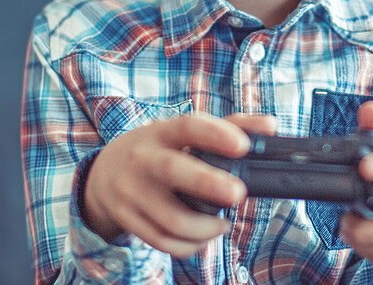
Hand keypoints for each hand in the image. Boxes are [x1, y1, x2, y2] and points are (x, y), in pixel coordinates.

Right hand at [84, 112, 275, 256]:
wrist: (102, 174)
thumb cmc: (156, 149)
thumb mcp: (182, 133)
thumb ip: (229, 126)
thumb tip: (270, 127)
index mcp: (161, 133)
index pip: (188, 127)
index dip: (215, 135)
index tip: (242, 146)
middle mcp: (143, 159)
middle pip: (173, 170)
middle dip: (207, 184)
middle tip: (237, 193)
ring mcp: (131, 191)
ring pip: (172, 219)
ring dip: (206, 228)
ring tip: (224, 223)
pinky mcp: (127, 218)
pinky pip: (162, 241)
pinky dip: (190, 245)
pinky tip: (204, 237)